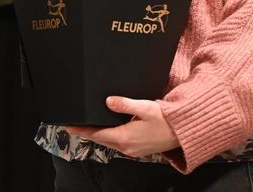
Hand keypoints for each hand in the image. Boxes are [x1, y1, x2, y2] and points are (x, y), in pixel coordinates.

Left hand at [65, 97, 179, 157]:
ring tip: (88, 127)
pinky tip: (108, 130)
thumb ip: (125, 104)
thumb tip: (108, 101)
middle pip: (101, 139)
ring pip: (109, 142)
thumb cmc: (167, 120)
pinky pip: (118, 144)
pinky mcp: (138, 150)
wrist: (183, 132)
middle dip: (87, 132)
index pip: (97, 134)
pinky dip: (109, 137)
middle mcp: (127, 147)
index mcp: (125, 137)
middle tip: (74, 125)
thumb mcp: (145, 107)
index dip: (81, 130)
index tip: (69, 126)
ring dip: (98, 135)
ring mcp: (132, 150)